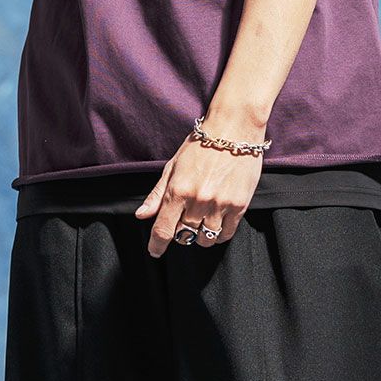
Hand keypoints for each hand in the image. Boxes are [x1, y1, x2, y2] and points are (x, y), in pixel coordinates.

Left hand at [134, 133, 265, 257]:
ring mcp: (220, 204)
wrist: (234, 129)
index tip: (155, 251)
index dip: (156, 245)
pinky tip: (216, 225)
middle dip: (180, 234)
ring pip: (205, 238)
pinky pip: (226, 233)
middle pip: (184, 235)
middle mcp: (198, 200)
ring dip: (199, 236)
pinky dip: (218, 235)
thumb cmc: (202, 144)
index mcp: (178, 190)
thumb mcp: (173, 166)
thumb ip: (157, 194)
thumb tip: (141, 216)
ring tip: (200, 222)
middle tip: (183, 222)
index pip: (163, 229)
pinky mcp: (239, 205)